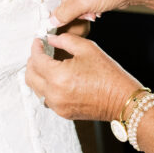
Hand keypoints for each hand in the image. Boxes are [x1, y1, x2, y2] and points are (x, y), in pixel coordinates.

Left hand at [25, 31, 139, 121]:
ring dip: (38, 75)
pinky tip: (56, 78)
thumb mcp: (87, 48)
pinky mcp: (63, 113)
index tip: (38, 41)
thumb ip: (65, 40)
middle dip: (32, 62)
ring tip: (48, 64)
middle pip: (30, 77)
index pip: (36, 60)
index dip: (35, 47)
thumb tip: (51, 39)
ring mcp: (58, 106)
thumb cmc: (108, 74)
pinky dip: (46, 87)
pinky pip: (46, 98)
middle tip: (41, 52)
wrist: (122, 100)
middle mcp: (54, 94)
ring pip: (36, 89)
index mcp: (59, 76)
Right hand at [33, 0, 131, 27]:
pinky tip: (94, 12)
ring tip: (87, 13)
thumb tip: (51, 21)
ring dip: (75, 10)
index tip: (37, 13)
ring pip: (68, 0)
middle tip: (63, 18)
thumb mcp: (81, 3)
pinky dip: (83, 9)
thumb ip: (62, 13)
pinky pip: (79, 1)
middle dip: (63, 8)